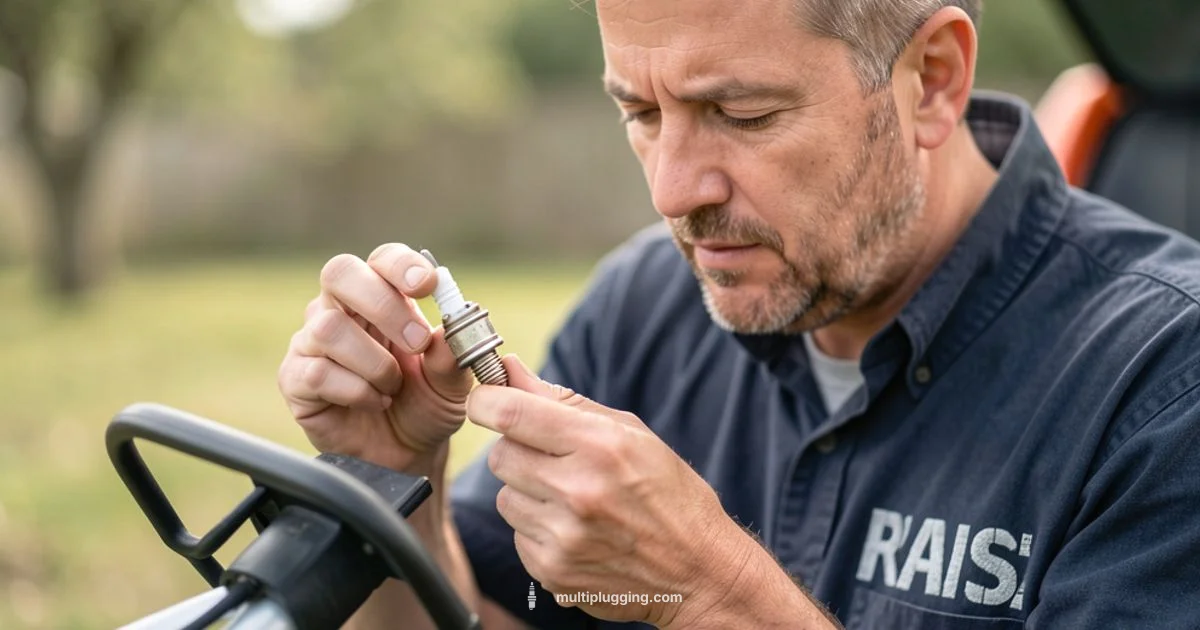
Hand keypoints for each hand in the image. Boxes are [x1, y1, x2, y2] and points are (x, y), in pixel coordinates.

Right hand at [278, 243, 472, 472]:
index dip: (401, 265)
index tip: (429, 285)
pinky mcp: (295, 379)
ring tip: (393, 387)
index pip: (382, 260)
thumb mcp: (452, 384)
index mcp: (382, 297)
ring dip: (374, 363)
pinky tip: (374, 402)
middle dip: (383, 304)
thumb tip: (448, 333)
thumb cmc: (425, 405)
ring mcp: (312, 342)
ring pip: (329, 328)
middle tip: (416, 342)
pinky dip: (356, 390)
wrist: (406, 454)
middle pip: (339, 272)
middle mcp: (341, 310)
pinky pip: (316, 372)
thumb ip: (452, 357)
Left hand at [466, 356, 758, 626]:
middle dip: (518, 448)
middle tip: (553, 457)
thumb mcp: (629, 432)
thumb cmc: (668, 492)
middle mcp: (578, 492)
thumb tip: (508, 370)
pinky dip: (538, 528)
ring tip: (573, 498)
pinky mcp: (552, 571)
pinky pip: (517, 534)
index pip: (512, 413)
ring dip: (528, 492)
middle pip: (501, 454)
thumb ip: (562, 401)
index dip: (486, 401)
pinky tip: (576, 529)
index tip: (485, 399)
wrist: (697, 571)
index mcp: (600, 446)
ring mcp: (563, 537)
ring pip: (505, 496)